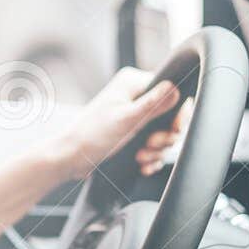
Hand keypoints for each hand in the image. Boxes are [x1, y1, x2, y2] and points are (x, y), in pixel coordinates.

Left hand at [42, 66, 181, 181]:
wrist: (70, 158)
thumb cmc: (91, 135)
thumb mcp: (126, 119)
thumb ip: (153, 104)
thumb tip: (175, 88)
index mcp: (133, 83)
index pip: (171, 91)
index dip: (178, 112)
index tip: (174, 128)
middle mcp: (135, 97)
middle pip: (170, 115)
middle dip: (164, 136)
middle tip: (151, 144)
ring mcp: (134, 116)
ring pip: (163, 134)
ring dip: (156, 150)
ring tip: (141, 156)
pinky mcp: (132, 135)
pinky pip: (154, 146)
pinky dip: (151, 157)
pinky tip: (143, 165)